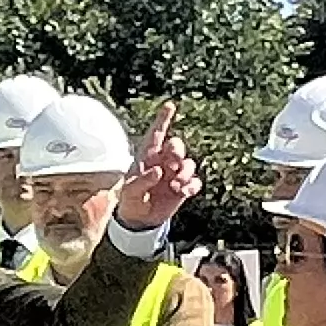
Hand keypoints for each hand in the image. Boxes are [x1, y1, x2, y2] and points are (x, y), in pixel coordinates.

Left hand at [114, 99, 200, 230]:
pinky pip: (195, 181)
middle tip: (173, 163)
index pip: (156, 134)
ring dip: (185, 173)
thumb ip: (141, 180)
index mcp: (147, 156)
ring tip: (175, 187)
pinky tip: (184, 193)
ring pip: (189, 163)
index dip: (163, 119)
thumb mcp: (129, 191)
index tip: (170, 105)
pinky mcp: (184, 187)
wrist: (140, 220)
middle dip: (178, 150)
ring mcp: (175, 174)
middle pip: (176, 145)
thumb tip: (158, 171)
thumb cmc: (131, 200)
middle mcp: (163, 161)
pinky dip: (192, 186)